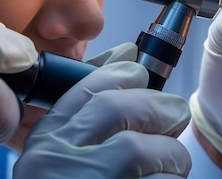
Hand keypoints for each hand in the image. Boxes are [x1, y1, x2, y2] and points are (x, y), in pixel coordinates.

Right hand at [14, 44, 191, 178]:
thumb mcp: (66, 153)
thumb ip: (92, 110)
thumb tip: (128, 57)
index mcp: (46, 146)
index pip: (83, 91)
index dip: (120, 74)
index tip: (140, 73)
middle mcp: (56, 165)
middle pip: (116, 112)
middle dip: (156, 108)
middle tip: (174, 116)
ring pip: (141, 150)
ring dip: (171, 154)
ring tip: (172, 163)